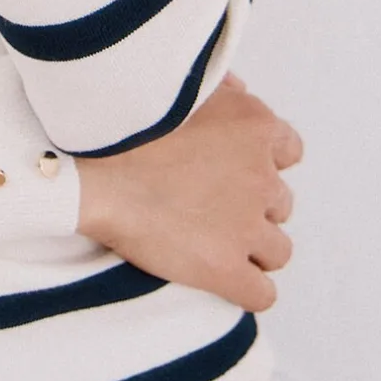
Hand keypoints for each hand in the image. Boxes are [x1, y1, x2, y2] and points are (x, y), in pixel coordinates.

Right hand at [75, 73, 303, 312]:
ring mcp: (246, 226)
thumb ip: (220, 87)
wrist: (90, 170)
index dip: (262, 160)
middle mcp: (261, 176)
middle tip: (211, 203)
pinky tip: (223, 278)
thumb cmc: (127, 123)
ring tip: (214, 241)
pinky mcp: (226, 269)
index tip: (233, 166)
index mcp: (255, 127)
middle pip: (281, 202)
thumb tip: (240, 90)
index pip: (290, 150)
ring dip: (253, 247)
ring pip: (278, 249)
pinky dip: (248, 288)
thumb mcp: (179, 87)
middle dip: (253, 205)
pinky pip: (263, 293)